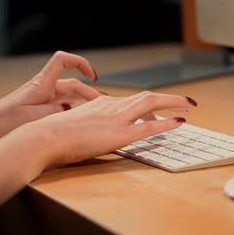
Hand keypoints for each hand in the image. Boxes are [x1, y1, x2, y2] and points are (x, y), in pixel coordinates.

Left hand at [0, 51, 101, 147]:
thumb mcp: (32, 118)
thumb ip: (55, 112)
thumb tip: (72, 110)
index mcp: (41, 85)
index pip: (63, 61)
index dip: (80, 63)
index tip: (93, 76)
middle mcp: (42, 90)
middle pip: (73, 85)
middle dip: (90, 94)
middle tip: (105, 108)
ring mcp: (39, 103)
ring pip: (68, 100)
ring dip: (82, 107)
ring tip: (96, 118)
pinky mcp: (36, 114)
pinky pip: (59, 111)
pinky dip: (71, 116)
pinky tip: (76, 128)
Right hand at [0, 91, 196, 223]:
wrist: (43, 137)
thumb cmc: (51, 135)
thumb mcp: (72, 124)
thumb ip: (86, 125)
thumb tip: (90, 132)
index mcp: (100, 103)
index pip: (130, 101)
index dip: (148, 105)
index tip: (159, 108)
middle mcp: (112, 106)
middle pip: (147, 97)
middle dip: (169, 99)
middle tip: (186, 101)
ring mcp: (117, 119)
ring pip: (152, 104)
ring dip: (174, 104)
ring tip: (190, 106)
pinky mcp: (120, 134)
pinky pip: (150, 127)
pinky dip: (167, 124)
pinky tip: (180, 123)